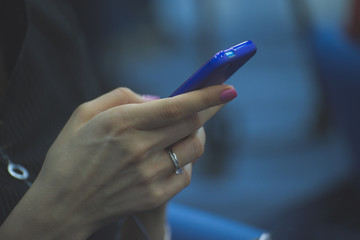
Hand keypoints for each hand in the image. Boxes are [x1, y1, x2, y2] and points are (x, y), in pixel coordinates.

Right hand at [1, 85, 236, 238]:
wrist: (62, 204)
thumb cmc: (70, 155)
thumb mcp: (84, 113)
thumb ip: (121, 97)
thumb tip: (156, 99)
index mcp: (122, 123)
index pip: (177, 106)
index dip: (207, 96)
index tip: (228, 88)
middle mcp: (139, 149)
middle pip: (191, 125)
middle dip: (204, 113)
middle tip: (203, 107)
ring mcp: (149, 175)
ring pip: (194, 148)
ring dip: (195, 135)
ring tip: (181, 132)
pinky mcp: (154, 196)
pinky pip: (186, 174)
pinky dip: (185, 161)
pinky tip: (170, 157)